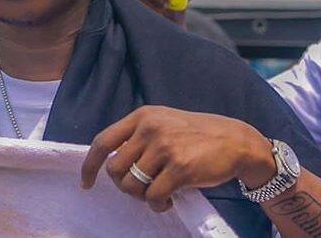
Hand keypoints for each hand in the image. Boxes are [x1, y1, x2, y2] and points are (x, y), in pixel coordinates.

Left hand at [81, 106, 274, 211]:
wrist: (234, 140)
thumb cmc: (195, 135)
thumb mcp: (162, 122)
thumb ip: (137, 135)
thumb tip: (108, 161)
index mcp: (141, 116)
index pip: (102, 141)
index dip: (90, 165)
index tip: (86, 183)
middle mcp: (149, 128)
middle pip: (114, 169)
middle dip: (124, 186)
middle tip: (142, 188)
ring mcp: (164, 147)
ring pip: (131, 185)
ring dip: (142, 197)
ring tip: (158, 192)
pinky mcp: (179, 167)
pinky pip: (152, 197)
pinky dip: (157, 205)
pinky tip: (169, 199)